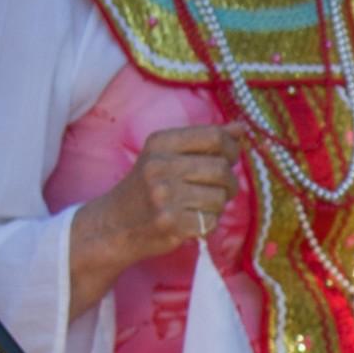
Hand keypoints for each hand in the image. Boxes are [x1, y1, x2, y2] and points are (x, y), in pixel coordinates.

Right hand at [69, 123, 246, 312]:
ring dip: (218, 204)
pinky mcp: (170, 223)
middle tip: (221, 189)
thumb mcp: (167, 155)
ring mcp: (163, 196)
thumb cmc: (147, 187)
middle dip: (229, 181)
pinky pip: (212, 221)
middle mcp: (159, 166)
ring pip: (220, 197)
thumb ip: (204, 140)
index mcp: (160, 143)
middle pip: (221, 168)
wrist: (113, 224)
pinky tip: (192, 221)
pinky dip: (208, 223)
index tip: (229, 158)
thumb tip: (240, 128)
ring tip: (201, 205)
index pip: (214, 136)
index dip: (232, 148)